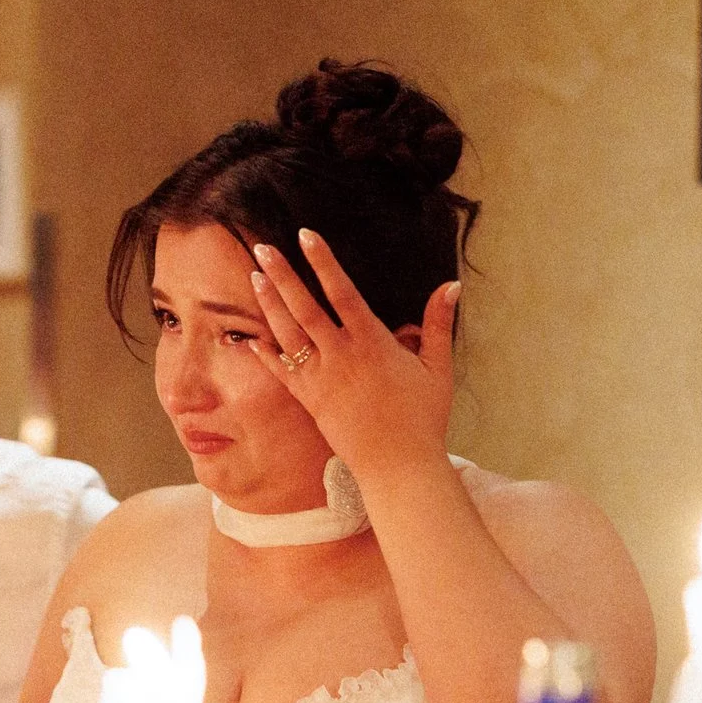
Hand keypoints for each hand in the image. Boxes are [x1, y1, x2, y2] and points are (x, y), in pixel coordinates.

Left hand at [247, 230, 458, 478]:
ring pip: (288, 335)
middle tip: (261, 249)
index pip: (342, 293)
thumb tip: (451, 285)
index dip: (323, 262)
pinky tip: (251, 338)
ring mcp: (322, 380)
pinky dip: (266, 355)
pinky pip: (282, 374)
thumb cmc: (423, 418)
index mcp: (373, 343)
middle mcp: (342, 357)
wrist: (399, 466)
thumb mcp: (438, 368)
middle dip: (282, 275)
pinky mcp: (310, 402)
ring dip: (269, 305)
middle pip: (304, 308)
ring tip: (254, 277)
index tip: (306, 236)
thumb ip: (438, 324)